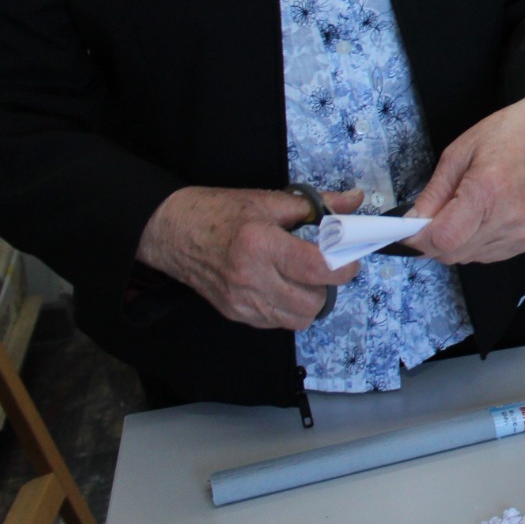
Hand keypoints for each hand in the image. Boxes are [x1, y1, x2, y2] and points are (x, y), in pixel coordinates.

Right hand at [137, 186, 361, 329]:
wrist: (171, 231)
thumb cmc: (218, 212)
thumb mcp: (268, 200)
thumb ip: (317, 205)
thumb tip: (353, 201)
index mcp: (261, 244)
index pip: (317, 269)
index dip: (343, 267)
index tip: (349, 258)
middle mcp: (251, 278)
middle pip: (312, 302)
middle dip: (328, 286)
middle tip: (326, 267)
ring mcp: (241, 301)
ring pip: (297, 319)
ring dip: (310, 301)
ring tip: (305, 278)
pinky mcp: (234, 313)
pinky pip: (276, 323)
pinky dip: (288, 309)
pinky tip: (283, 287)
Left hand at [408, 90, 524, 264]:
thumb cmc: (506, 135)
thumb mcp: (458, 153)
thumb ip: (433, 193)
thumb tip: (411, 224)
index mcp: (488, 190)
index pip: (443, 238)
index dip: (418, 240)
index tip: (407, 232)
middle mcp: (509, 218)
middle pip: (453, 253)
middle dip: (434, 241)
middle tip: (434, 216)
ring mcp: (524, 233)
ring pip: (469, 258)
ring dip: (457, 242)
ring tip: (467, 210)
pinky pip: (489, 255)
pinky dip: (477, 243)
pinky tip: (485, 217)